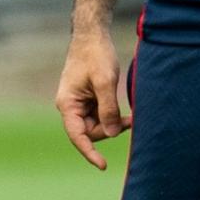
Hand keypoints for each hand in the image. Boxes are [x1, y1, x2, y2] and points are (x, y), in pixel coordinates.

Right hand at [55, 28, 127, 169]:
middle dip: (109, 129)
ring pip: (97, 124)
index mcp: (67, 104)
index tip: (103, 166)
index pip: (77, 136)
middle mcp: (70, 106)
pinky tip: (124, 111)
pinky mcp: (88, 98)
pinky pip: (100, 115)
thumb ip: (108, 110)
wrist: (93, 34)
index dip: (90, 152)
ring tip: (131, 115)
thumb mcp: (105, 82)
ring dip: (113, 122)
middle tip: (131, 121)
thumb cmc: (96, 54)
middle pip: (90, 131)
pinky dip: (112, 115)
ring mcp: (79, 103)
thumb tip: (112, 134)